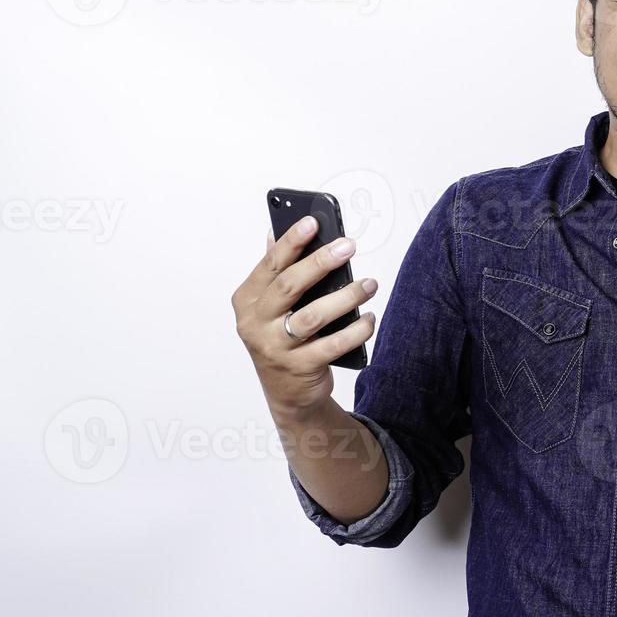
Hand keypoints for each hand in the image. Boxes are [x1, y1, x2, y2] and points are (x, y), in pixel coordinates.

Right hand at [231, 216, 378, 421]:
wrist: (287, 394)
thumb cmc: (283, 339)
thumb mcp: (271, 307)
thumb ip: (275, 272)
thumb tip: (276, 232)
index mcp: (247, 301)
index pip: (270, 265)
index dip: (291, 242)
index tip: (313, 222)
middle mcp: (255, 324)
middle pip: (289, 286)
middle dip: (320, 262)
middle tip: (348, 246)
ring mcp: (275, 348)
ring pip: (312, 316)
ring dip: (345, 297)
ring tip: (369, 284)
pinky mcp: (299, 368)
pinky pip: (333, 345)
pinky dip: (356, 330)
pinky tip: (369, 318)